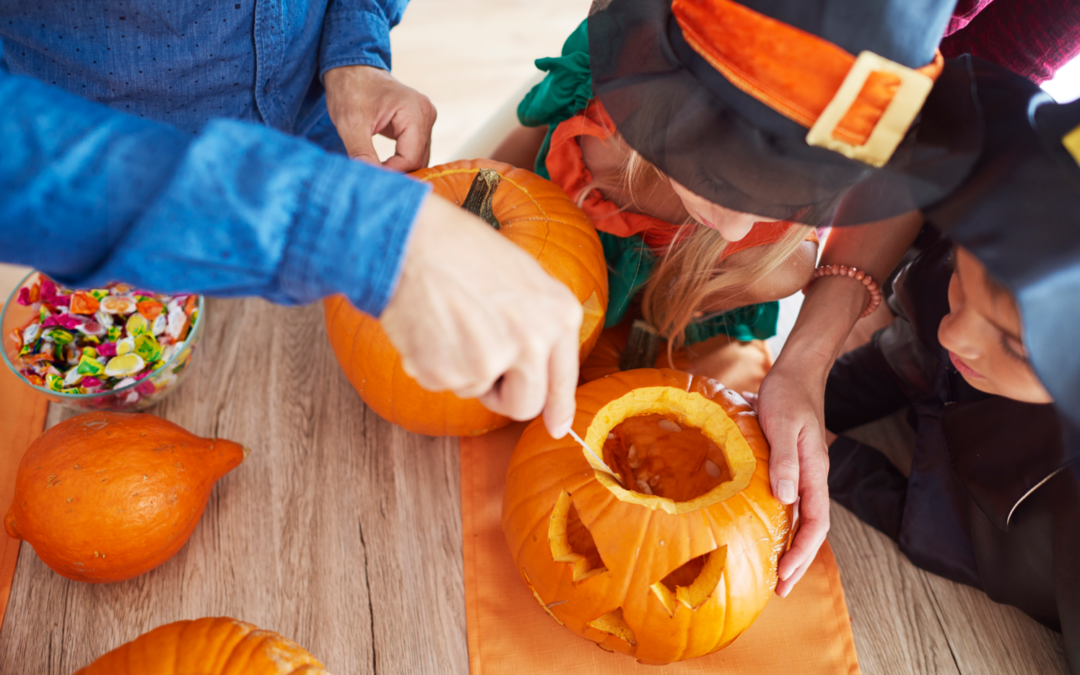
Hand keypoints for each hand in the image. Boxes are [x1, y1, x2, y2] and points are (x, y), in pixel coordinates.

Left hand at [324, 65, 436, 171]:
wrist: (351, 69)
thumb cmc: (350, 90)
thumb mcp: (350, 124)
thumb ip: (362, 154)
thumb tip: (370, 181)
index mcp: (415, 111)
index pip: (410, 158)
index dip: (391, 173)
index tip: (369, 177)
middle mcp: (426, 114)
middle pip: (418, 160)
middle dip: (396, 172)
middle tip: (371, 178)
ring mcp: (426, 118)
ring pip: (418, 158)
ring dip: (398, 168)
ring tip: (375, 170)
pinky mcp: (420, 123)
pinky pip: (414, 151)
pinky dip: (399, 161)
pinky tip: (383, 164)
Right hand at [380, 193, 582, 437]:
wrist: (411, 239)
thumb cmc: (463, 251)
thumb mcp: (524, 279)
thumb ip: (542, 326)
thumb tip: (548, 385)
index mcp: (559, 315)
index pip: (563, 380)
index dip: (558, 409)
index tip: (557, 428)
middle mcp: (533, 342)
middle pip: (524, 405)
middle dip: (502, 394)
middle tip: (481, 360)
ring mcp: (492, 360)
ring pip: (476, 392)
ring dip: (461, 368)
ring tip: (450, 320)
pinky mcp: (450, 372)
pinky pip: (442, 384)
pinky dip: (431, 362)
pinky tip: (430, 325)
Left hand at [755, 360, 830, 597]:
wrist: (795, 373)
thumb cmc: (788, 395)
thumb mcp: (783, 424)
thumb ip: (785, 460)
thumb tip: (786, 497)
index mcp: (814, 472)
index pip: (815, 522)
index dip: (802, 551)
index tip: (786, 573)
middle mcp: (812, 478)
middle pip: (811, 529)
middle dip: (798, 561)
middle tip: (780, 589)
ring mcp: (802, 474)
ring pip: (801, 520)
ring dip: (790, 547)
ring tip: (774, 572)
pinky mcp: (790, 468)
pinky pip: (789, 505)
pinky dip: (782, 525)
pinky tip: (766, 535)